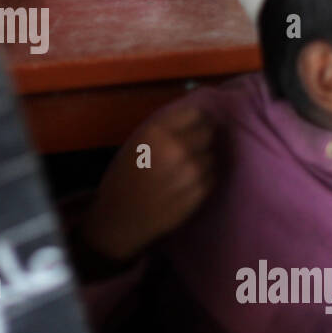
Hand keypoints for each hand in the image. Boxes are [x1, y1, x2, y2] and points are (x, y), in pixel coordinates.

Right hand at [80, 104, 214, 262]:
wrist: (119, 219)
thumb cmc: (123, 179)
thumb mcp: (136, 144)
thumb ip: (163, 130)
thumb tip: (196, 117)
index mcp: (155, 133)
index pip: (194, 113)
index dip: (197, 118)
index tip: (196, 123)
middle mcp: (175, 149)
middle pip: (207, 132)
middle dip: (202, 138)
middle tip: (191, 148)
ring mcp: (190, 172)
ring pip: (211, 156)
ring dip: (204, 159)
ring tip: (186, 169)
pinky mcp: (199, 193)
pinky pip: (212, 177)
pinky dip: (205, 178)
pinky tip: (187, 184)